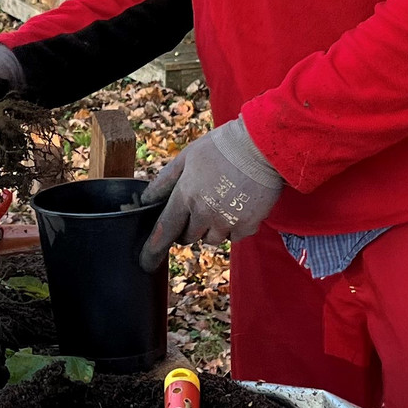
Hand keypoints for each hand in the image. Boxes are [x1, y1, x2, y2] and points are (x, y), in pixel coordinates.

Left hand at [138, 119, 284, 270]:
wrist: (261, 145)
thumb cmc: (221, 147)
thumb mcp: (187, 157)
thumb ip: (165, 180)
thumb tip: (146, 199)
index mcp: (186, 195)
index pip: (165, 229)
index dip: (152, 249)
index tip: (146, 262)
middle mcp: (205, 213)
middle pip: (188, 237)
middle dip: (188, 228)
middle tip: (197, 209)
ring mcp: (227, 221)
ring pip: (211, 239)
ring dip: (210, 229)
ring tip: (220, 203)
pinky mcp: (248, 225)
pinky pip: (234, 236)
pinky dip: (232, 226)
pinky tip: (237, 205)